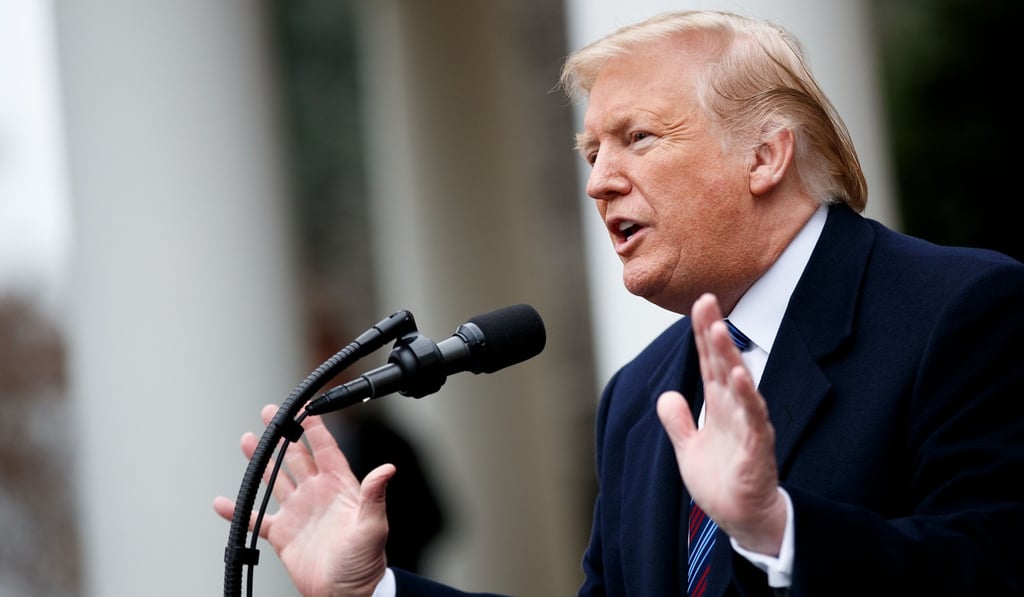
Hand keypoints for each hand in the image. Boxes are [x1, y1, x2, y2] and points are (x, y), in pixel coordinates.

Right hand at [214, 404, 394, 596]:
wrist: (346, 594)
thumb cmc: (365, 563)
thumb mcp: (373, 526)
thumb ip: (374, 496)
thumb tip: (388, 469)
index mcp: (340, 487)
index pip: (326, 450)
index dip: (315, 428)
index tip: (305, 406)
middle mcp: (317, 494)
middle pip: (297, 457)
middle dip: (284, 434)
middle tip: (270, 413)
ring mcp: (298, 512)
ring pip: (275, 480)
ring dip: (261, 462)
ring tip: (248, 441)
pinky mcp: (282, 534)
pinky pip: (255, 518)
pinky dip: (238, 510)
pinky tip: (223, 502)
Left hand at [656, 293, 785, 554]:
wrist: (742, 519)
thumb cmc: (722, 483)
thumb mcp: (689, 449)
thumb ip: (678, 421)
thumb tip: (666, 395)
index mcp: (719, 407)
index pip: (710, 363)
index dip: (704, 334)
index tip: (700, 304)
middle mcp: (735, 410)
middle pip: (723, 364)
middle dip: (715, 332)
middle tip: (707, 301)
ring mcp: (748, 426)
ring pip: (739, 385)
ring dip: (730, 357)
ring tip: (719, 330)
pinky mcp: (757, 448)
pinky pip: (754, 419)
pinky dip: (748, 397)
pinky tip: (741, 377)